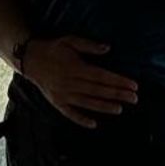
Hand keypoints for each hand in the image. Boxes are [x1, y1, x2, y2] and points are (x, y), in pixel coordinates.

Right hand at [21, 36, 138, 128]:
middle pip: (98, 90)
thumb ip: (89, 45)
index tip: (133, 85)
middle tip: (134, 98)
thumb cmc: (53, 49)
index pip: (102, 76)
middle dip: (118, 95)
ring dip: (104, 107)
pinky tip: (93, 124)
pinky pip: (70, 113)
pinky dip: (81, 119)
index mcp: (75, 67)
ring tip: (120, 109)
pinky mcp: (57, 102)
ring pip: (87, 103)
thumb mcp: (70, 41)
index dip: (118, 81)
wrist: (30, 59)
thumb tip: (108, 48)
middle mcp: (70, 83)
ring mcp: (63, 94)